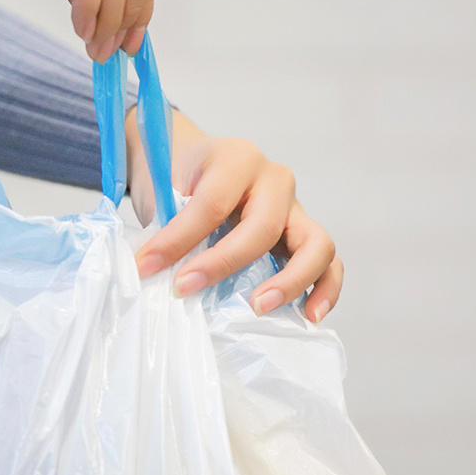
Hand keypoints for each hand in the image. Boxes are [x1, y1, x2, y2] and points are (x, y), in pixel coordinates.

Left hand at [126, 110, 343, 321]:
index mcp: (237, 159)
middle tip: (184, 289)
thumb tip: (157, 272)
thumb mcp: (164, 187)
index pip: (212, 203)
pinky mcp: (304, 234)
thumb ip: (167, 222)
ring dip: (289, 280)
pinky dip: (325, 289)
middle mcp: (275, 179)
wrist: (193, 160)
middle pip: (262, 227)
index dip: (178, 239)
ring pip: (315, 244)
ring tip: (258, 307)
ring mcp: (295, 207)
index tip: (146, 266)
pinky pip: (329, 262)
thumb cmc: (178, 175)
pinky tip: (310, 315)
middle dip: (222, 264)